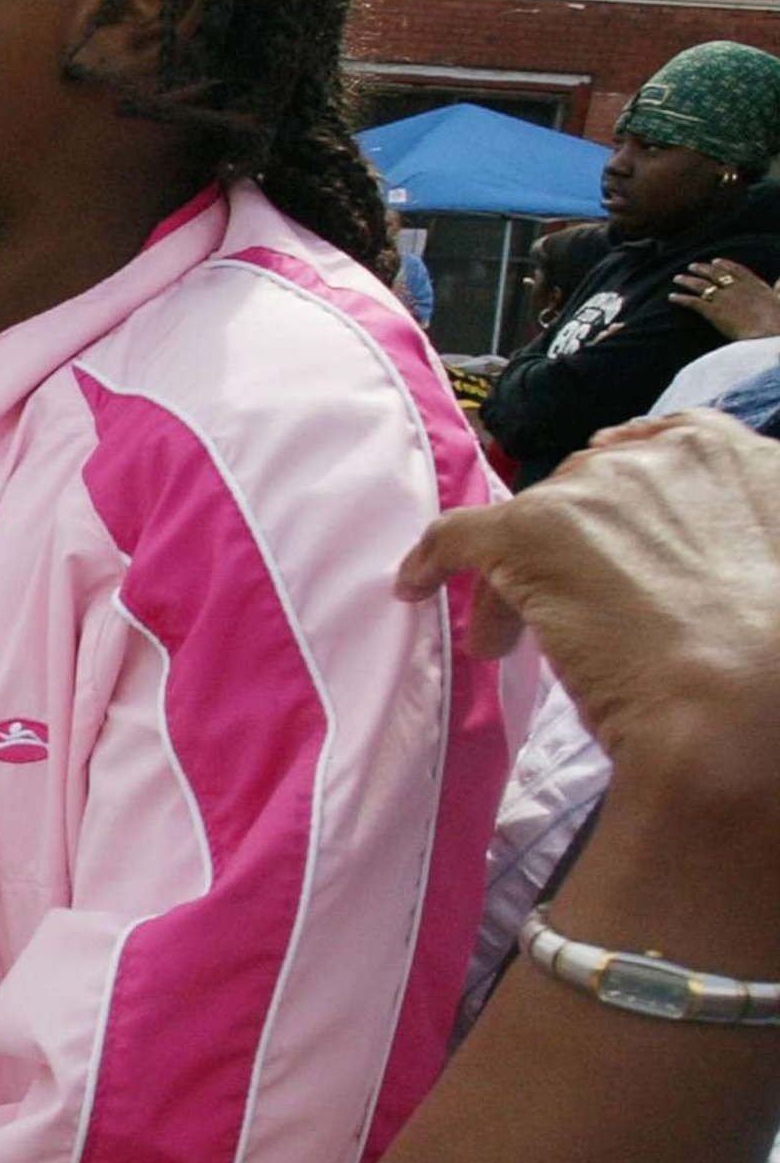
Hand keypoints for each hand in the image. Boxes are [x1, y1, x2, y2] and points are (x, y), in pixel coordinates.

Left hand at [398, 410, 779, 799]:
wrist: (746, 706)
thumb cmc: (774, 674)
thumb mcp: (769, 582)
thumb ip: (731, 551)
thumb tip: (686, 581)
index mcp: (748, 465)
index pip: (667, 457)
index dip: (627, 505)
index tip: (609, 541)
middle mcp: (673, 456)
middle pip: (593, 497)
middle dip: (576, 555)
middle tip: (569, 617)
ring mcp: (601, 489)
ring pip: (533, 523)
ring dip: (518, 577)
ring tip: (504, 642)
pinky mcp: (534, 529)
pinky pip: (461, 534)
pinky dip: (434, 560)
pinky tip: (417, 586)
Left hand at [668, 256, 779, 342]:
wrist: (770, 333)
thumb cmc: (778, 321)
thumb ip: (778, 290)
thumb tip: (779, 282)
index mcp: (755, 285)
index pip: (737, 270)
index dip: (724, 264)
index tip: (715, 260)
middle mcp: (737, 288)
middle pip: (716, 274)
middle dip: (702, 269)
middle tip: (692, 266)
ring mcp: (724, 298)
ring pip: (701, 285)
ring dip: (687, 280)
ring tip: (677, 278)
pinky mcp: (713, 312)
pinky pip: (693, 302)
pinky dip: (681, 299)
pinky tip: (671, 297)